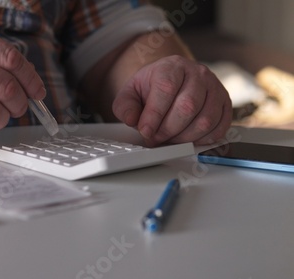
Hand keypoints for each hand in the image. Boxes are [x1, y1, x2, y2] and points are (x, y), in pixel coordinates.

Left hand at [112, 55, 231, 145]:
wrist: (172, 81)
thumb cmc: (152, 87)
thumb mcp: (131, 92)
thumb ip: (125, 106)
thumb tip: (132, 120)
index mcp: (172, 66)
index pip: (166, 89)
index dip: (155, 115)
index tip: (145, 131)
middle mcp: (198, 73)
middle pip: (188, 106)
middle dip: (168, 130)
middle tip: (156, 138)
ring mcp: (215, 87)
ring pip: (205, 119)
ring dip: (185, 137)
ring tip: (170, 138)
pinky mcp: (225, 103)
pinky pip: (220, 127)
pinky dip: (203, 139)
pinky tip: (188, 139)